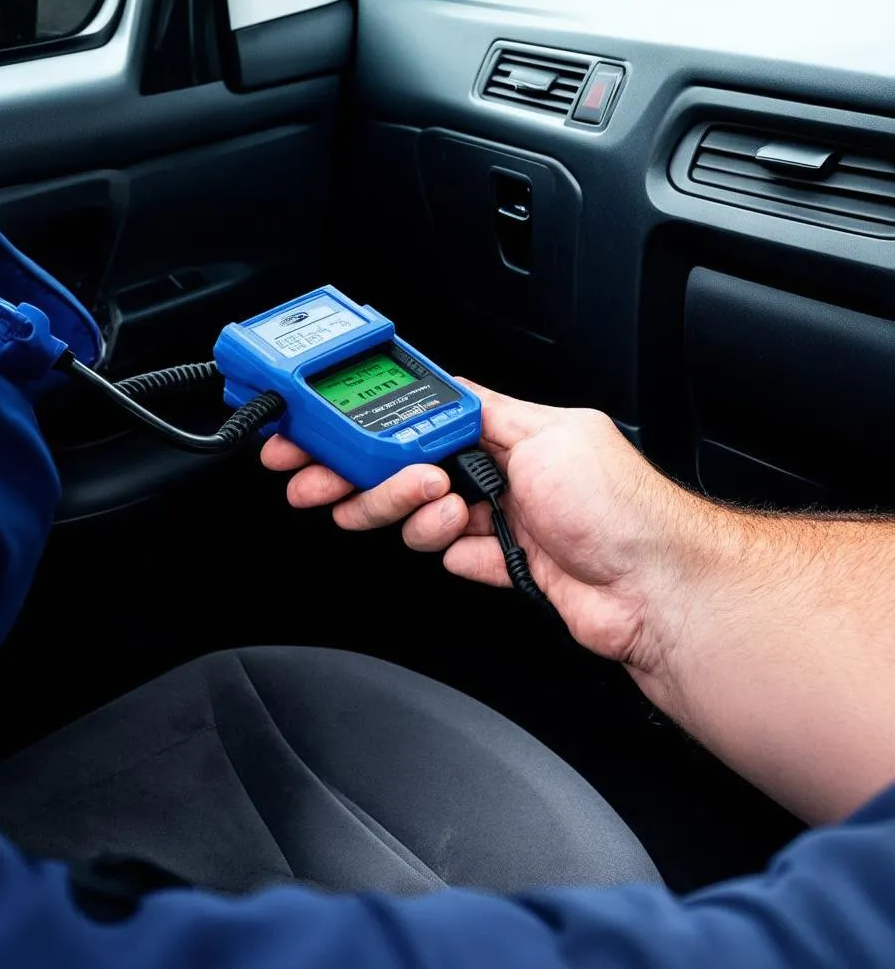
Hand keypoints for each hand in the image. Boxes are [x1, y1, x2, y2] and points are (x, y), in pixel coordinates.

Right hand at [262, 381, 699, 671]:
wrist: (655, 588)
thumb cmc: (618, 507)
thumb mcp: (548, 433)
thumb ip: (485, 412)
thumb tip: (442, 386)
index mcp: (506, 431)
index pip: (418, 420)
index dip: (367, 428)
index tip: (321, 434)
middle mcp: (499, 472)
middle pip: (402, 470)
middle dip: (360, 478)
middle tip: (320, 482)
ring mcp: (500, 520)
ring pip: (419, 516)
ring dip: (415, 517)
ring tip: (446, 514)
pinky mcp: (504, 565)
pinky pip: (454, 557)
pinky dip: (454, 554)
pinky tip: (469, 549)